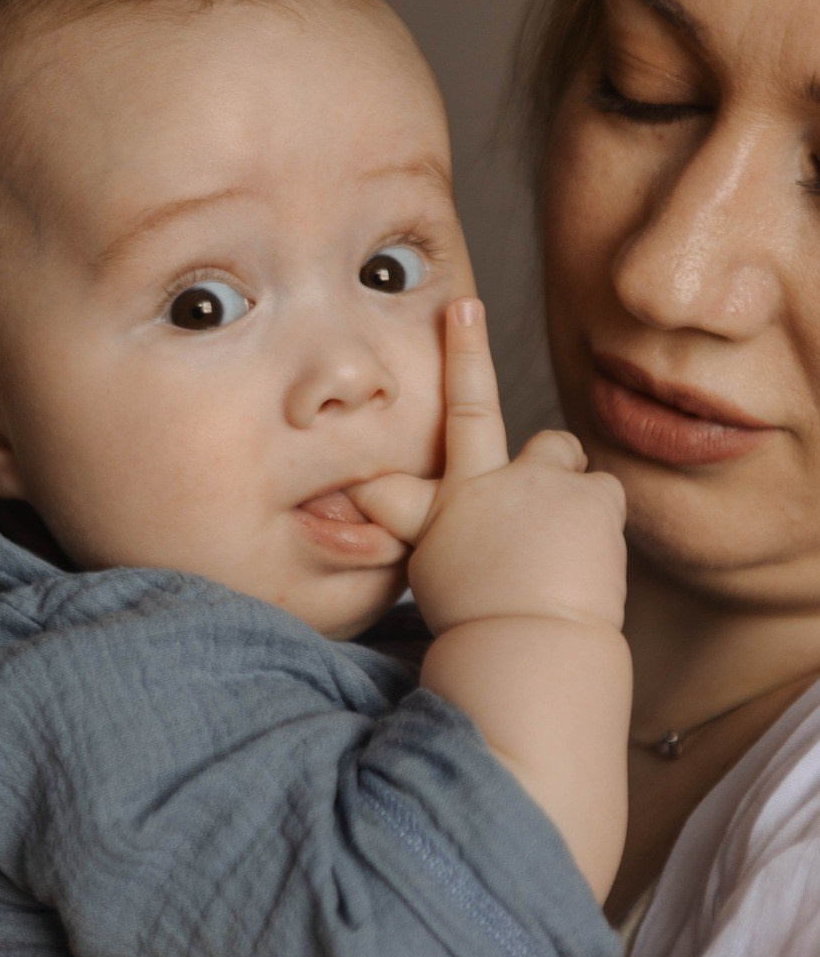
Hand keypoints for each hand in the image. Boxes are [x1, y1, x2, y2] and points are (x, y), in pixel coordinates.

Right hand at [350, 299, 625, 637]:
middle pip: (546, 447)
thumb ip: (400, 513)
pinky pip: (605, 500)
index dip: (464, 352)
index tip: (466, 305)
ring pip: (577, 473)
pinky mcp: (599, 502)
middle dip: (547, 471)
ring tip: (558, 554)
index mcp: (463, 492)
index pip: (463, 408)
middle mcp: (513, 477)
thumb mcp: (422, 560)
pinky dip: (598, 528)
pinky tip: (583, 568)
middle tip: (538, 522)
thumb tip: (351, 483)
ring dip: (573, 500)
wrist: (528, 651)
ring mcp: (560, 487)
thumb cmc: (470, 618)